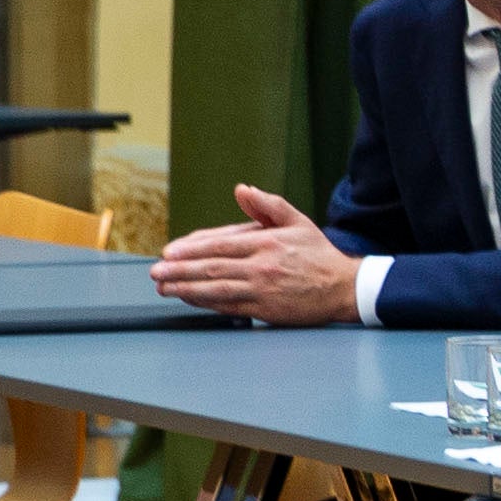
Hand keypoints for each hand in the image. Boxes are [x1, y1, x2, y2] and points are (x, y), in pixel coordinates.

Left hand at [147, 184, 361, 325]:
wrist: (344, 288)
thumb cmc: (320, 255)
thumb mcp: (298, 222)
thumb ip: (268, 205)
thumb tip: (242, 190)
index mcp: (267, 243)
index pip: (220, 245)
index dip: (191, 249)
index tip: (169, 253)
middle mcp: (262, 266)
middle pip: (212, 268)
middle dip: (179, 271)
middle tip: (156, 272)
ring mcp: (263, 290)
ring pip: (216, 289)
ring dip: (186, 289)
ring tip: (164, 287)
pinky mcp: (266, 310)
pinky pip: (229, 306)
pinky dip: (206, 303)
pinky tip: (190, 299)